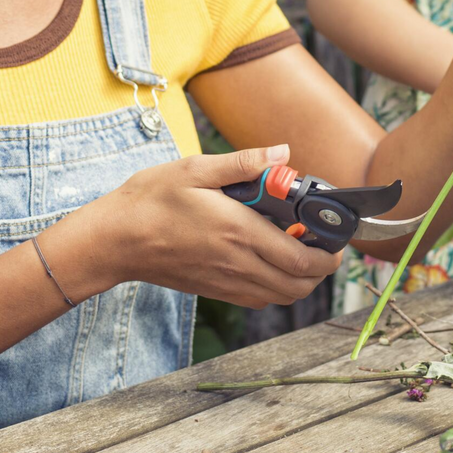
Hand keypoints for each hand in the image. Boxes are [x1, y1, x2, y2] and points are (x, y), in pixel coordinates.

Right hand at [88, 145, 340, 309]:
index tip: (337, 238)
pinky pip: (259, 299)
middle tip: (322, 243)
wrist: (115, 241)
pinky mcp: (216, 290)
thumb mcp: (197, 169)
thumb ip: (245, 163)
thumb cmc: (152, 201)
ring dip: (301, 278)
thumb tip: (283, 153)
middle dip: (322, 268)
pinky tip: (269, 261)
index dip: (330, 254)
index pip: (302, 258)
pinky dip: (277, 286)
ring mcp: (227, 282)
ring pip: (282, 296)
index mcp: (240, 231)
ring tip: (298, 250)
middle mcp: (239, 263)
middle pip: (300, 284)